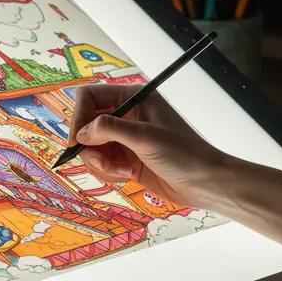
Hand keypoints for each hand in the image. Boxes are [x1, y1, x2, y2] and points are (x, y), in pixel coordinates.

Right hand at [67, 83, 227, 208]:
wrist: (204, 183)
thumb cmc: (183, 154)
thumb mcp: (145, 137)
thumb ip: (110, 130)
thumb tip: (81, 134)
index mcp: (133, 97)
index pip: (90, 97)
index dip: (79, 117)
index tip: (77, 142)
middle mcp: (126, 114)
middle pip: (86, 124)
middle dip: (90, 146)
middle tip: (103, 162)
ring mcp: (124, 138)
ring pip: (91, 147)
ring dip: (100, 163)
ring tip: (121, 171)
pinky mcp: (125, 158)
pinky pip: (101, 163)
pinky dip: (108, 172)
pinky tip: (127, 175)